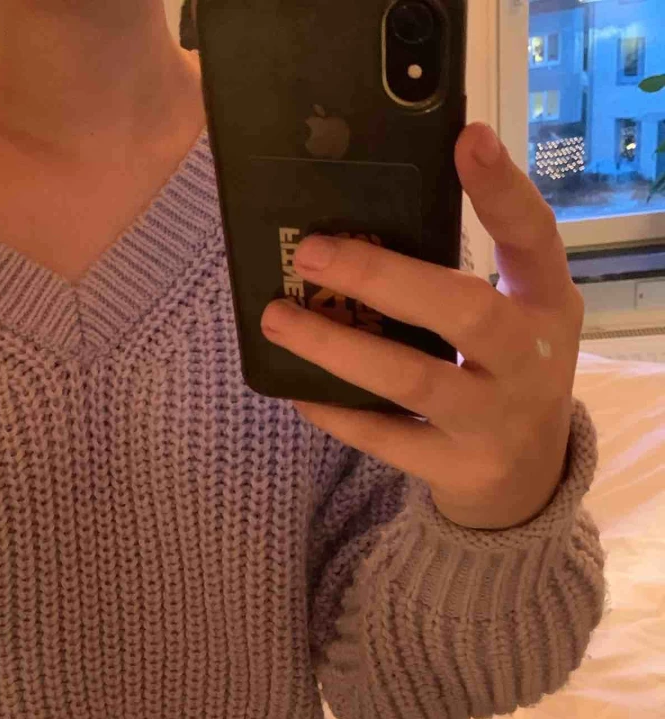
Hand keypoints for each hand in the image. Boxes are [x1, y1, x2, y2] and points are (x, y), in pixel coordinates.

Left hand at [259, 121, 580, 529]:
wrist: (528, 475)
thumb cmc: (502, 372)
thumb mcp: (511, 318)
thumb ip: (458, 277)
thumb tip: (354, 230)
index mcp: (546, 305)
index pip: (533, 238)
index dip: (502, 190)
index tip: (466, 137)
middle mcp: (529, 360)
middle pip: (463, 310)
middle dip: (382, 277)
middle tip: (310, 252)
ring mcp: (494, 419)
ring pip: (412, 379)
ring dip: (337, 347)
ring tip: (278, 318)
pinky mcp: (457, 467)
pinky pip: (386, 437)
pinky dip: (337, 412)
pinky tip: (296, 390)